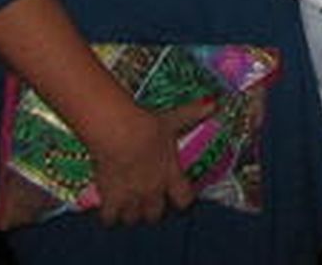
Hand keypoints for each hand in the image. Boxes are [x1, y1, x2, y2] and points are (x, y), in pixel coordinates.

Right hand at [87, 96, 212, 225]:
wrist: (119, 134)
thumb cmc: (148, 126)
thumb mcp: (174, 118)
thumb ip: (193, 113)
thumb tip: (213, 103)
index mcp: (171, 175)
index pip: (184, 200)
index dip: (182, 199)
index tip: (178, 195)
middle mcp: (153, 191)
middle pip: (155, 215)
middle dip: (151, 209)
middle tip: (146, 198)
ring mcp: (132, 197)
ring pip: (133, 219)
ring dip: (130, 213)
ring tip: (126, 203)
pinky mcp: (111, 199)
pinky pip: (109, 218)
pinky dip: (109, 214)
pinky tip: (108, 205)